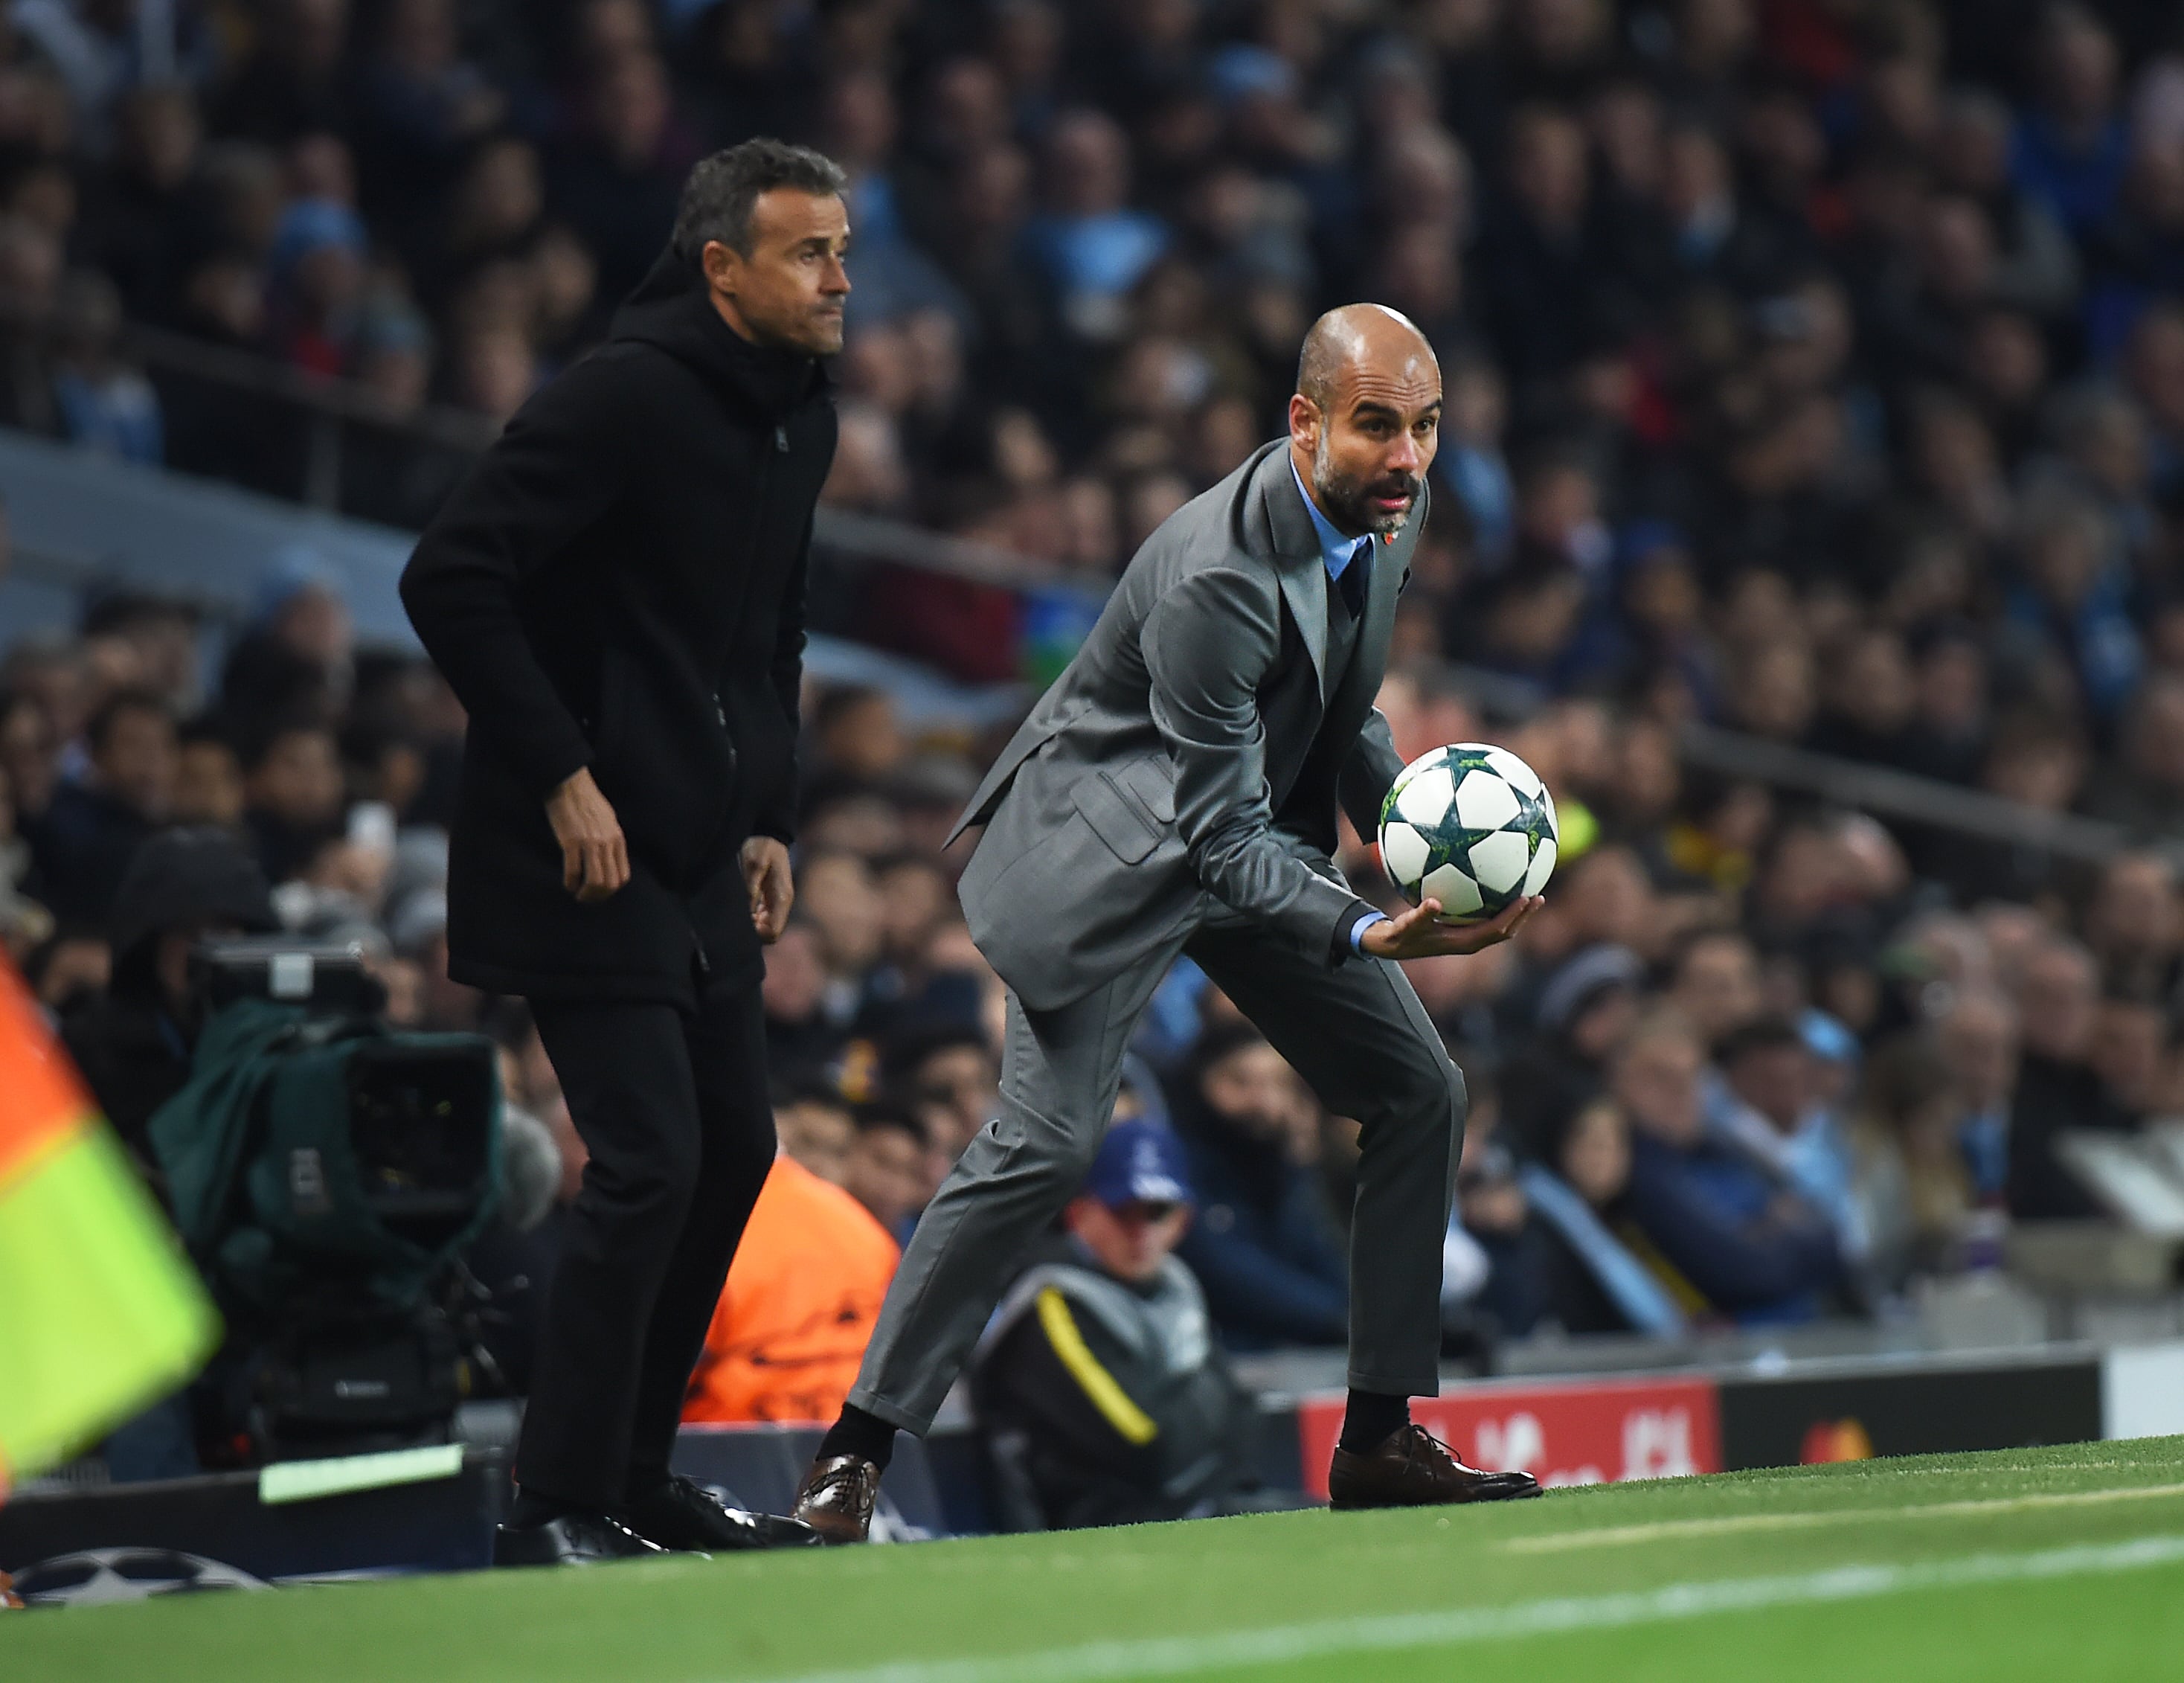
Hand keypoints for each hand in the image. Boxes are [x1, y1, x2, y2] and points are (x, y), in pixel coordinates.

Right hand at [546, 767, 628, 901]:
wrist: (570, 784)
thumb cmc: (588, 801)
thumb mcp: (608, 820)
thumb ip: (610, 840)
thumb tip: (608, 860)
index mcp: (617, 839)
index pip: (623, 875)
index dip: (612, 890)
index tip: (601, 893)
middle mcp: (607, 843)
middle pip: (610, 882)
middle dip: (599, 897)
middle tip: (587, 899)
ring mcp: (590, 843)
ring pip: (595, 880)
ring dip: (586, 894)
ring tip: (578, 895)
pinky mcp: (571, 841)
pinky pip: (573, 871)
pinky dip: (570, 883)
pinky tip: (568, 884)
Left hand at [742, 836, 793, 942]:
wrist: (769, 835)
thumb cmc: (762, 847)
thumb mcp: (754, 864)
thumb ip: (752, 888)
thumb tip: (748, 911)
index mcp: (782, 897)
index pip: (774, 931)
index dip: (758, 933)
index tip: (745, 922)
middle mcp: (783, 902)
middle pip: (772, 932)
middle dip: (756, 930)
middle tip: (741, 916)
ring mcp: (779, 901)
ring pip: (769, 926)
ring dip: (755, 924)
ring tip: (741, 910)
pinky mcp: (772, 898)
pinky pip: (766, 917)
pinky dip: (755, 917)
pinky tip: (745, 906)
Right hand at [1360, 895, 1542, 960]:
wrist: (1395, 945)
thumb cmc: (1402, 934)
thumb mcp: (1407, 925)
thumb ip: (1420, 915)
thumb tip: (1433, 903)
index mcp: (1463, 942)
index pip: (1496, 930)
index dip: (1512, 916)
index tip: (1525, 898)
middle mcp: (1471, 942)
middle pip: (1505, 931)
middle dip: (1523, 916)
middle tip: (1538, 896)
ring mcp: (1469, 938)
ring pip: (1500, 927)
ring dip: (1516, 914)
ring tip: (1529, 894)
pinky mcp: (1464, 932)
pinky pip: (1488, 920)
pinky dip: (1499, 908)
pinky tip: (1497, 888)